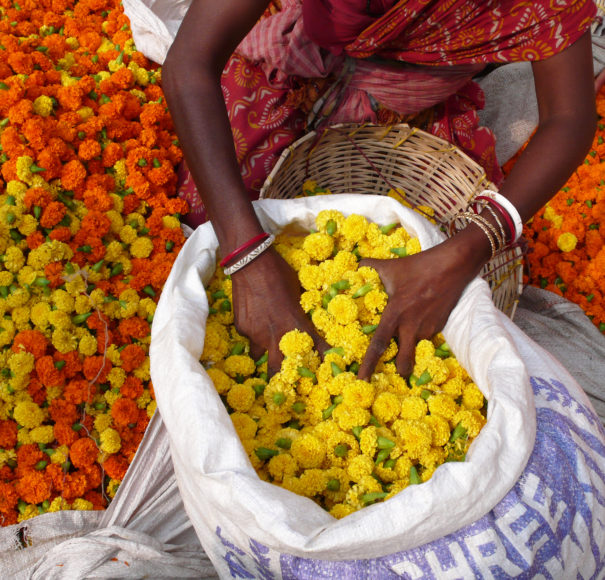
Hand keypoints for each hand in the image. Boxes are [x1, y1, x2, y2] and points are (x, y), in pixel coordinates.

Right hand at [231, 247, 328, 375]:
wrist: (250, 262)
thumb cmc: (280, 273)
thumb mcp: (297, 292)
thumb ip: (299, 312)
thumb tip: (303, 321)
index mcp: (296, 324)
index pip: (316, 349)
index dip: (322, 364)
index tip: (326, 375)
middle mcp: (276, 335)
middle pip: (278, 369)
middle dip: (281, 381)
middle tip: (284, 386)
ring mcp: (256, 334)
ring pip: (259, 354)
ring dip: (264, 353)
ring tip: (265, 346)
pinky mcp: (242, 328)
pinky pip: (249, 337)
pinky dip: (253, 333)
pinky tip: (254, 318)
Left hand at [357, 237, 483, 380]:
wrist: (453, 266)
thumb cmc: (418, 266)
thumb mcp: (391, 267)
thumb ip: (370, 268)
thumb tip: (356, 265)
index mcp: (394, 314)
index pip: (378, 345)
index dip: (369, 364)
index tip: (361, 380)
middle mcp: (410, 327)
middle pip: (403, 360)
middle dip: (399, 369)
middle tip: (393, 370)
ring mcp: (427, 329)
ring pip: (415, 348)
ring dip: (410, 350)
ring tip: (406, 344)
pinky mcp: (439, 327)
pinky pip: (426, 337)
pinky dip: (420, 336)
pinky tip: (418, 323)